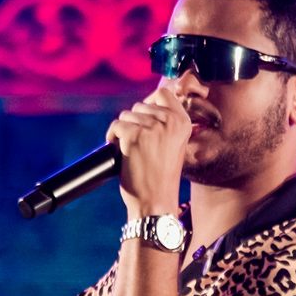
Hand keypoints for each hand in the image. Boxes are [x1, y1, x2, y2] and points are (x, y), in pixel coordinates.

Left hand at [106, 86, 189, 216]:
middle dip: (134, 121)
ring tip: (132, 150)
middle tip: (139, 144)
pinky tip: (120, 151)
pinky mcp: (134, 136)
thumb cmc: (161, 176)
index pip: (163, 93)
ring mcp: (152, 128)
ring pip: (126, 114)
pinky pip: (116, 125)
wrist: (155, 201)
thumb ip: (165, 123)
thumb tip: (145, 104)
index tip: (144, 118)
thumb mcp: (173, 144)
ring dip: (123, 130)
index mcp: (183, 122)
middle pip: (140, 104)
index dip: (149, 102)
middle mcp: (170, 122)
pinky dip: (112, 137)